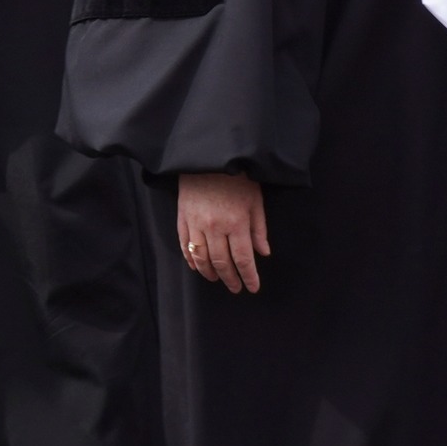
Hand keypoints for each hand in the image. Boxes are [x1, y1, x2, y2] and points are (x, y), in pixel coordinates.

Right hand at [177, 172, 269, 293]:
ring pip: (201, 258)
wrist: (209, 157)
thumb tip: (263, 253)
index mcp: (236, 223)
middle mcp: (215, 227)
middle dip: (230, 279)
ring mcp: (196, 223)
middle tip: (236, 288)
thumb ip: (259, 228)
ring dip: (210, 273)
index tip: (252, 288)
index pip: (243, 259)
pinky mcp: (183, 218)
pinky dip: (191, 260)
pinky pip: (185, 245)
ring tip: (217, 279)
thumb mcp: (255, 200)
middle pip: (222, 263)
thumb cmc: (237, 178)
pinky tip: (197, 267)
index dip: (249, 277)